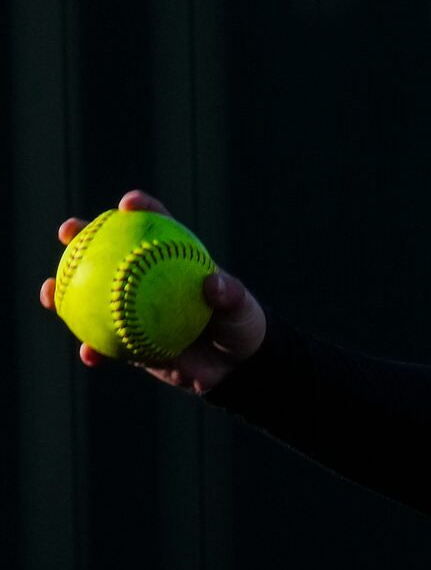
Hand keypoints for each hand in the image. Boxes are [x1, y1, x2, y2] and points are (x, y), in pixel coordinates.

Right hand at [38, 190, 267, 395]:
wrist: (234, 365)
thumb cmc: (240, 324)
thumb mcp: (242, 308)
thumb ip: (230, 295)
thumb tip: (213, 284)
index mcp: (172, 258)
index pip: (155, 225)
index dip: (140, 209)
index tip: (128, 204)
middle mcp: (145, 278)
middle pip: (107, 251)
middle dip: (81, 236)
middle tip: (68, 231)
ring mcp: (132, 308)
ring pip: (91, 296)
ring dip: (64, 291)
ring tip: (49, 292)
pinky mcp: (128, 340)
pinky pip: (103, 343)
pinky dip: (94, 348)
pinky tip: (89, 355)